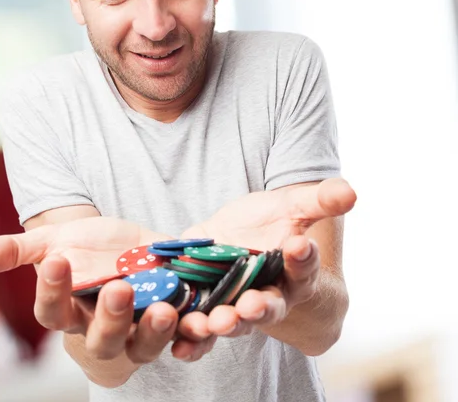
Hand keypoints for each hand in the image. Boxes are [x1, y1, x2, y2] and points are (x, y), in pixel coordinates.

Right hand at [0, 216, 215, 363]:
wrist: (134, 249)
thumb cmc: (90, 250)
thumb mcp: (56, 241)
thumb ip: (15, 250)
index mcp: (71, 310)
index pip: (54, 311)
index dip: (53, 289)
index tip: (58, 260)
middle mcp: (103, 329)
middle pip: (101, 337)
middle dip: (109, 317)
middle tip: (116, 288)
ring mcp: (140, 330)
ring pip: (144, 344)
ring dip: (154, 330)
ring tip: (163, 306)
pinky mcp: (174, 322)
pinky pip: (184, 338)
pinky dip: (192, 334)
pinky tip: (199, 320)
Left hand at [179, 178, 355, 337]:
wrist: (242, 233)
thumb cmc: (274, 221)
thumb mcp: (294, 205)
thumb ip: (321, 200)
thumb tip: (351, 192)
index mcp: (294, 272)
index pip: (303, 267)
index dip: (303, 257)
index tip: (298, 244)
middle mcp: (268, 294)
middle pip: (268, 306)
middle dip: (260, 307)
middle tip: (251, 305)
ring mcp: (235, 302)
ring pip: (233, 321)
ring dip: (224, 324)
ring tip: (215, 322)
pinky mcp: (206, 303)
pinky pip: (201, 327)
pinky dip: (193, 337)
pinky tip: (181, 340)